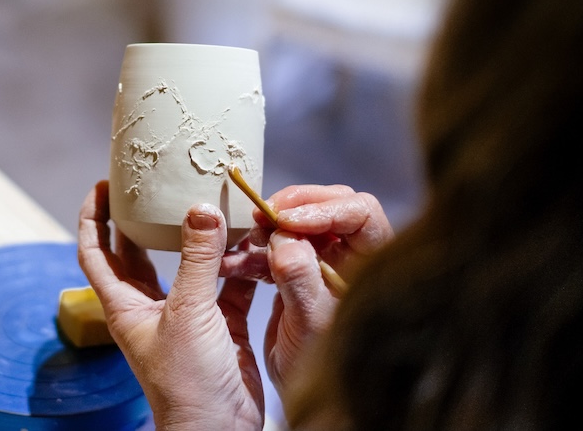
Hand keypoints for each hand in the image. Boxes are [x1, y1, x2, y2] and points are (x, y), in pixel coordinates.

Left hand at [78, 181, 266, 430]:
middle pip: (139, 251)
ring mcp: (185, 315)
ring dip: (203, 239)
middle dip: (146, 219)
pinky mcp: (220, 325)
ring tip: (217, 205)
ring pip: (190, 264)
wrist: (220, 430)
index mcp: (125, 304)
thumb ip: (198, 259)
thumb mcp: (189, 312)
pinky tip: (255, 243)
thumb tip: (202, 209)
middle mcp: (150, 306)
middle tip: (159, 185)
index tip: (101, 184)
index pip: (96, 251)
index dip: (94, 216)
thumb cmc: (187, 382)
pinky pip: (227, 284)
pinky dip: (240, 264)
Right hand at [224, 184, 393, 392]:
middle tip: (261, 217)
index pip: (359, 213)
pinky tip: (234, 261)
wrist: (314, 400)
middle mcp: (355, 258)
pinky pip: (281, 248)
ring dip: (268, 228)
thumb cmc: (323, 367)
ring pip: (302, 224)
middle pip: (331, 207)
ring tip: (245, 240)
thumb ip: (300, 281)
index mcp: (372, 265)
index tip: (284, 220)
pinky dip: (256, 251)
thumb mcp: (310, 325)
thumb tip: (286, 238)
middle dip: (292, 207)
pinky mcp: (303, 274)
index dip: (322, 208)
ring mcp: (329, 264)